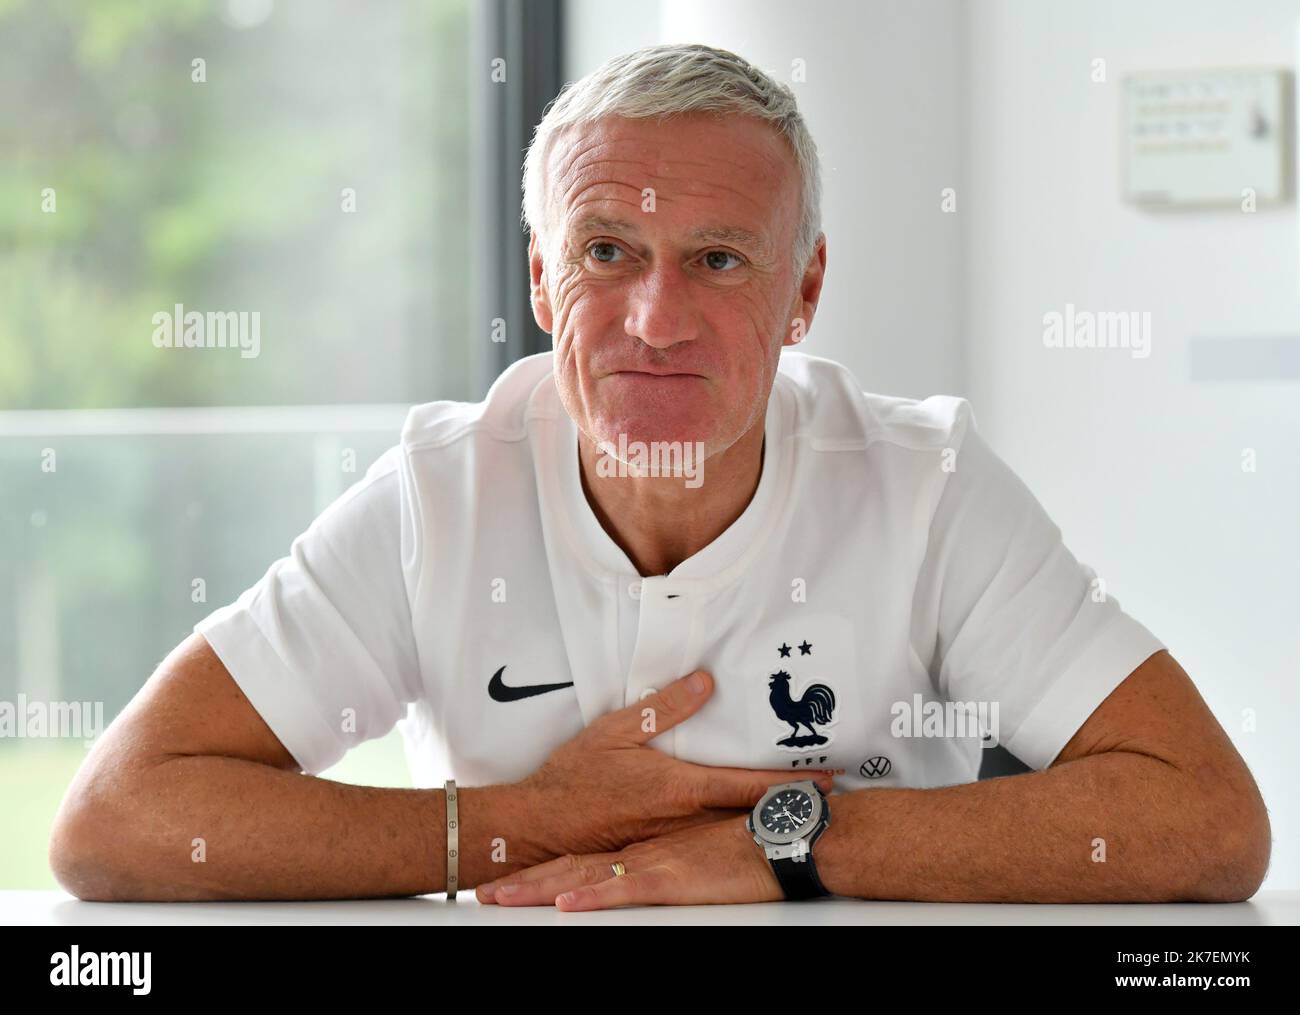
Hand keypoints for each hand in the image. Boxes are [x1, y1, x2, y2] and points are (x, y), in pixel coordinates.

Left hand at [476, 813, 786, 909]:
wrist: (779, 834)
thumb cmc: (747, 840)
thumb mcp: (701, 844)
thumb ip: (673, 848)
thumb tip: (652, 858)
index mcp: (642, 844)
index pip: (584, 856)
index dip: (545, 867)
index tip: (512, 879)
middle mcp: (638, 852)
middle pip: (570, 868)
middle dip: (526, 883)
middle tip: (485, 893)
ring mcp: (651, 864)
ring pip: (583, 878)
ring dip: (539, 890)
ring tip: (500, 899)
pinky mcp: (669, 879)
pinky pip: (622, 890)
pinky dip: (592, 897)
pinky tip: (566, 904)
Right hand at [512, 669, 834, 860]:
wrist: (539, 825)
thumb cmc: (573, 777)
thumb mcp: (616, 730)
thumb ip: (664, 707)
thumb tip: (705, 682)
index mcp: (679, 788)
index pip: (747, 786)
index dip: (789, 783)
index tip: (825, 780)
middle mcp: (683, 820)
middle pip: (748, 813)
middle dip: (787, 803)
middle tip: (827, 795)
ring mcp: (674, 839)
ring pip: (729, 829)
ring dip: (763, 818)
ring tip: (796, 806)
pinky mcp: (659, 850)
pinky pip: (704, 840)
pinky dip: (731, 832)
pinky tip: (743, 826)